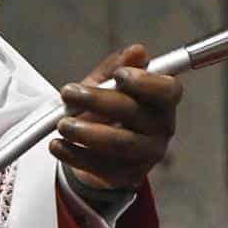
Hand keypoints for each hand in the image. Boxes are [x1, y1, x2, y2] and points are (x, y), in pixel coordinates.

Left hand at [51, 44, 182, 191]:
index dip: (146, 82)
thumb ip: (118, 67)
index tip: (119, 76)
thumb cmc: (107, 110)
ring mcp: (148, 155)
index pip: (168, 90)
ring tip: (62, 124)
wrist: (99, 148)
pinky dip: (76, 155)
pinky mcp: (130, 175)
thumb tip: (137, 51)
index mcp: (163, 101)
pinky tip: (58, 146)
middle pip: (134, 113)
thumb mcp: (108, 84)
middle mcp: (162, 128)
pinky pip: (103, 167)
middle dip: (98, 101)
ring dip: (86, 132)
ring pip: (120, 143)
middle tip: (68, 94)